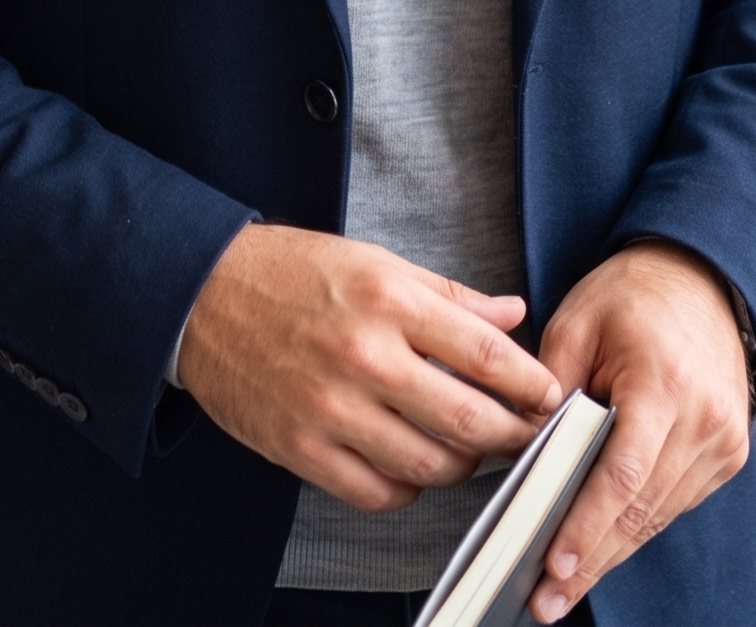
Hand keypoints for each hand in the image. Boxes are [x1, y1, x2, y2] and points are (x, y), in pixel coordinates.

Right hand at [178, 223, 561, 511]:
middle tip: (527, 437)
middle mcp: (364, 356)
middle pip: (469, 420)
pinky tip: (411, 467)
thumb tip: (513, 313)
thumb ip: (448, 294)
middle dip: (513, 436)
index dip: (532, 384)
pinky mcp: (301, 447)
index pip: (487, 355)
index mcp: (388, 300)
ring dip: (462, 467)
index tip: (551, 397)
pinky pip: (377, 492)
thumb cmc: (292, 272)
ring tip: (469, 451)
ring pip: (429, 467)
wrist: (204, 295)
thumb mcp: (374, 262)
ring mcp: (331, 408)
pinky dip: (406, 489)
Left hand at [529, 240, 750, 620]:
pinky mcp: (726, 455)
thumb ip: (549, 384)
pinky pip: (673, 503)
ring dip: (611, 552)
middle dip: (590, 559)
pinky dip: (636, 525)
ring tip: (564, 587)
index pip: (622, 474)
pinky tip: (602, 547)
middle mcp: (703, 420)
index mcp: (663, 383)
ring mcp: (721, 443)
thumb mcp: (577, 320)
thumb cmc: (637, 293)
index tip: (555, 564)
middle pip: (640, 509)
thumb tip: (526, 447)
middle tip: (548, 599)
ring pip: (657, 516)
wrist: (705, 279)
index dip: (587, 526)